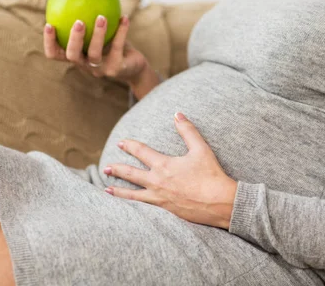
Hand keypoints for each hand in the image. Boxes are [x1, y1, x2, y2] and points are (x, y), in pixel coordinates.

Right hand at [43, 15, 148, 83]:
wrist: (133, 65)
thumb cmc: (111, 44)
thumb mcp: (97, 32)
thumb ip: (87, 18)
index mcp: (76, 56)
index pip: (55, 54)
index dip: (49, 42)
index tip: (49, 24)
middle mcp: (85, 65)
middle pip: (72, 55)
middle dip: (74, 38)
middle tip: (78, 21)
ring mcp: (100, 69)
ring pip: (94, 53)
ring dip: (97, 34)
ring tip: (101, 17)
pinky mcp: (116, 69)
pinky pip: (117, 47)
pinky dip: (121, 31)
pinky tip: (124, 17)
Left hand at [103, 112, 238, 229]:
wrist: (219, 203)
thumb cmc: (211, 175)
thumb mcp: (201, 149)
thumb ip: (188, 130)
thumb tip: (178, 114)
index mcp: (164, 165)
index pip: (141, 152)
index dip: (130, 146)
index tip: (121, 142)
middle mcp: (157, 182)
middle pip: (131, 174)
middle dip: (117, 169)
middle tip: (106, 167)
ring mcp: (159, 198)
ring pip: (132, 194)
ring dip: (118, 190)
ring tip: (107, 188)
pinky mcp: (164, 210)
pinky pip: (143, 207)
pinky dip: (131, 205)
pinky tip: (127, 206)